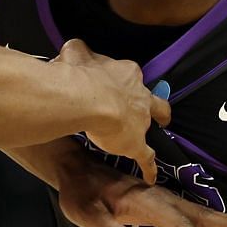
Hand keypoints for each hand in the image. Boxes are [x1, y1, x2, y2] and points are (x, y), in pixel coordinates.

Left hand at [50, 144, 226, 226]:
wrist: (76, 168)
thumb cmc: (81, 195)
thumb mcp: (89, 216)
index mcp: (147, 203)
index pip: (179, 226)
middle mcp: (161, 199)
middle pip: (201, 215)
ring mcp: (163, 199)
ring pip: (201, 212)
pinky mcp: (161, 201)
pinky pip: (193, 212)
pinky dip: (213, 219)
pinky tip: (226, 225)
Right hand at [58, 39, 167, 182]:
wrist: (88, 98)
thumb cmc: (81, 75)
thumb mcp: (76, 54)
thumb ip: (78, 53)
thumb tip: (72, 49)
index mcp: (126, 74)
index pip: (129, 75)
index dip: (124, 81)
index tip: (117, 84)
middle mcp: (139, 95)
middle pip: (154, 100)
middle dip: (155, 105)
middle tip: (153, 111)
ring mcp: (141, 120)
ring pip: (153, 125)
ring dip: (148, 129)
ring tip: (145, 137)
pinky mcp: (137, 144)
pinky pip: (146, 157)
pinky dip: (149, 166)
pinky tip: (150, 176)